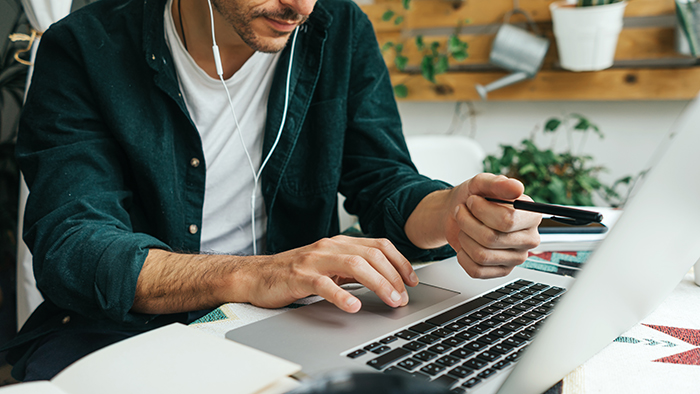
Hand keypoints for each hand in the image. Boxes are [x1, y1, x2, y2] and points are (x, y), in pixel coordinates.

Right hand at [235, 235, 418, 312]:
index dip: (400, 261)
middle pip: (372, 255)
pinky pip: (324, 284)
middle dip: (394, 276)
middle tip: (403, 297)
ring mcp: (315, 260)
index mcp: (340, 243)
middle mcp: (330, 247)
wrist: (256, 275)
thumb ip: (354, 269)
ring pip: (355, 265)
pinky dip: (342, 295)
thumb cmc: (294, 273)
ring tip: (390, 300)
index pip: (379, 245)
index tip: (413, 280)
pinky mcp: (299, 276)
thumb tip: (386, 280)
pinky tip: (353, 306)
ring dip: (378, 284)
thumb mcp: (329, 266)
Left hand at [445, 173, 540, 278]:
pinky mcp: (502, 271)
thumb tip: (517, 188)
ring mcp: (516, 258)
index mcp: (531, 216)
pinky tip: (466, 244)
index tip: (472, 201)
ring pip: (481, 255)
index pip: (507, 220)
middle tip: (462, 212)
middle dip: (467, 222)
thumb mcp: (482, 184)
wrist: (458, 214)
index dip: (482, 210)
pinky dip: (463, 256)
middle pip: (491, 238)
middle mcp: (528, 239)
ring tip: (464, 226)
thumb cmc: (474, 199)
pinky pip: (476, 270)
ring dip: (464, 237)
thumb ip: (498, 183)